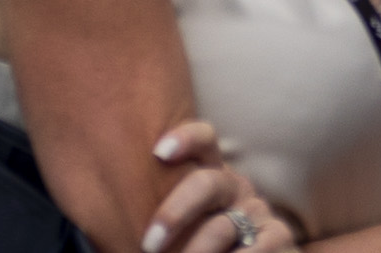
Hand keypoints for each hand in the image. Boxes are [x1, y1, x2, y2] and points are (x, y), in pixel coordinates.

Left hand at [142, 122, 312, 252]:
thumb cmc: (197, 244)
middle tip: (149, 243)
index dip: (185, 138)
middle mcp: (237, 187)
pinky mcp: (280, 239)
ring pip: (223, 226)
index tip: (158, 152)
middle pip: (207, 183)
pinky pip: (257, 248)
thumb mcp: (179, 226)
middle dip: (174, 212)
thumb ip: (156, 216)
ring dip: (196, 251)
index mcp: (211, 175)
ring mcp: (259, 213)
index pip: (204, 139)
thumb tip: (101, 207)